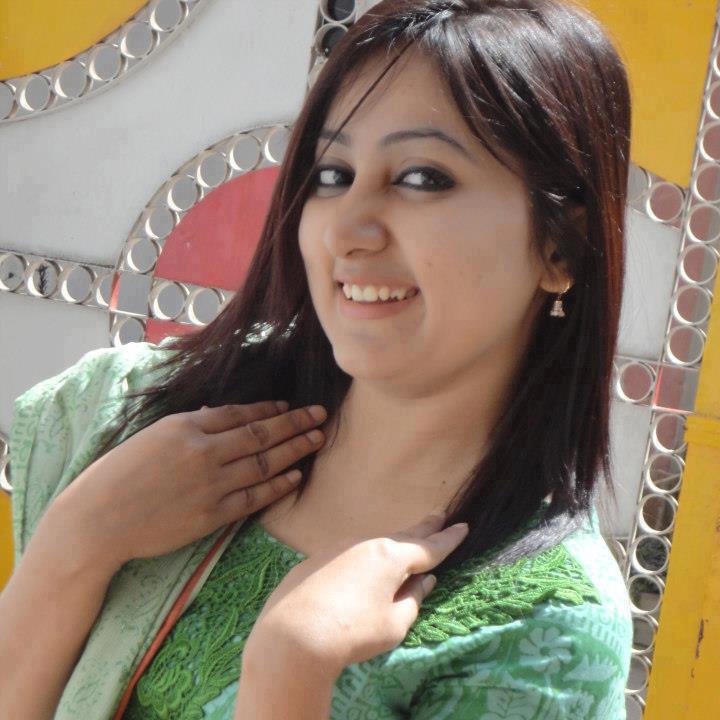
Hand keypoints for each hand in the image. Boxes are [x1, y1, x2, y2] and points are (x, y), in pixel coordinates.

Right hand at [50, 401, 327, 570]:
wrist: (98, 520)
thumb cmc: (118, 474)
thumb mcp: (153, 436)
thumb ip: (191, 425)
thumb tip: (220, 414)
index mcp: (186, 428)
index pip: (239, 413)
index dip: (269, 409)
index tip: (288, 407)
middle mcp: (203, 452)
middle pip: (261, 434)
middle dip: (295, 423)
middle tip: (320, 414)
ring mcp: (211, 485)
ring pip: (264, 463)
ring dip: (295, 449)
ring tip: (318, 438)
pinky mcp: (212, 515)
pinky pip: (254, 497)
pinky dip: (278, 485)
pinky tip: (295, 475)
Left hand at [245, 511, 468, 675]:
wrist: (292, 636)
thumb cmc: (352, 633)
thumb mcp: (394, 624)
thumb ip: (412, 599)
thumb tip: (422, 581)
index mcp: (391, 558)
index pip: (429, 548)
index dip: (448, 539)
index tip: (463, 526)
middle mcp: (366, 544)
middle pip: (402, 536)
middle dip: (424, 527)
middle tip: (439, 514)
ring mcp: (338, 549)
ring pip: (373, 546)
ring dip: (391, 546)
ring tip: (404, 546)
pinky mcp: (315, 560)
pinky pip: (349, 556)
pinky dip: (363, 560)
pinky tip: (361, 574)